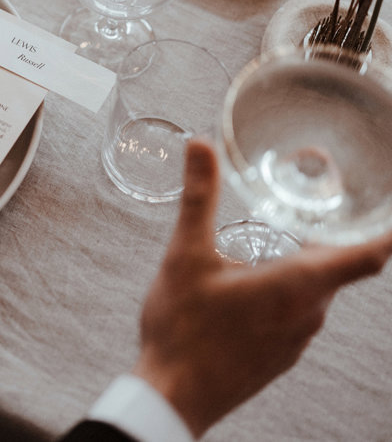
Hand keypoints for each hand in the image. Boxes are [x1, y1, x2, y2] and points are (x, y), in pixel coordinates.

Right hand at [133, 139, 391, 437]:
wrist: (172, 396)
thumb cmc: (182, 330)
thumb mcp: (185, 255)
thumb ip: (198, 198)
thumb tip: (200, 147)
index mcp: (296, 285)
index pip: (367, 255)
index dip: (384, 231)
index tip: (387, 208)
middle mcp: (308, 314)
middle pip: (338, 268)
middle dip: (329, 236)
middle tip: (314, 206)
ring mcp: (296, 340)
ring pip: (315, 292)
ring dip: (303, 265)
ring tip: (274, 240)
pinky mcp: (280, 356)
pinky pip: (297, 314)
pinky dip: (286, 291)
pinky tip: (249, 285)